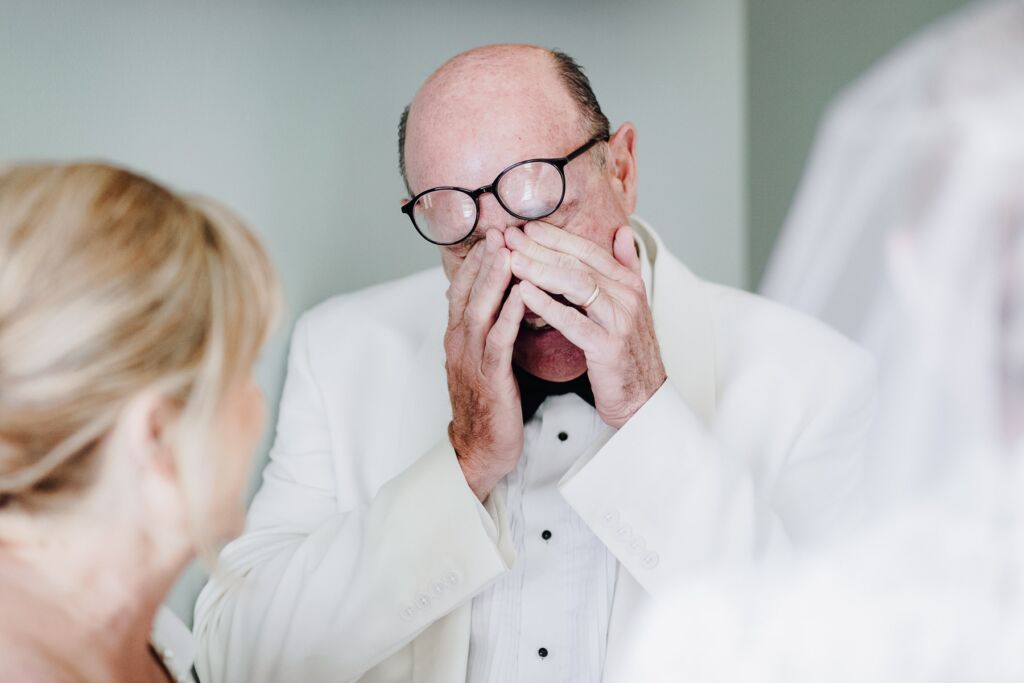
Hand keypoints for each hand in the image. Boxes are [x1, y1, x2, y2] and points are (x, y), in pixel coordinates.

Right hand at [444, 229, 526, 500]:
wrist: (480, 448)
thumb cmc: (489, 402)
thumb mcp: (485, 357)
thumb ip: (491, 327)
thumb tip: (504, 298)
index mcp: (459, 335)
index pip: (464, 287)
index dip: (479, 258)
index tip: (495, 231)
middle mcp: (460, 342)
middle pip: (469, 291)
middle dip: (485, 258)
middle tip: (500, 228)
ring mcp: (471, 359)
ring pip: (480, 310)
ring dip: (494, 279)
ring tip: (509, 251)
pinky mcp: (489, 378)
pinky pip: (498, 342)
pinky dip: (508, 317)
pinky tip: (521, 298)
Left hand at [507, 221, 666, 427]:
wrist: (644, 398)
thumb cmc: (629, 354)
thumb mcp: (632, 305)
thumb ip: (626, 266)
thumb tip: (621, 232)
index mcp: (629, 284)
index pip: (588, 250)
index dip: (556, 236)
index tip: (527, 227)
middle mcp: (627, 297)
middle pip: (578, 262)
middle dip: (541, 248)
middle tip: (510, 237)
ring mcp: (620, 321)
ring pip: (577, 285)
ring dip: (541, 270)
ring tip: (512, 260)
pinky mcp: (608, 347)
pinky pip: (574, 321)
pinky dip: (547, 305)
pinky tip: (524, 294)